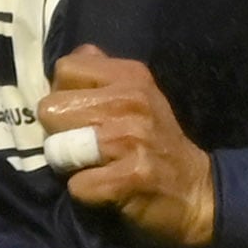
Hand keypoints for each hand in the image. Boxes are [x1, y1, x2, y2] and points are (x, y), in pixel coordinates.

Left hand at [43, 47, 216, 246]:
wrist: (196, 190)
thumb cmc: (158, 140)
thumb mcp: (139, 94)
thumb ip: (104, 73)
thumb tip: (76, 54)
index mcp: (131, 76)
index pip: (65, 69)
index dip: (63, 95)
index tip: (78, 114)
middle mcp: (130, 102)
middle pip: (51, 110)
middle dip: (59, 132)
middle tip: (82, 145)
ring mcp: (129, 140)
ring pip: (58, 149)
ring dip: (69, 164)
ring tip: (95, 166)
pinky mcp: (128, 178)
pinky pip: (76, 186)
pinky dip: (86, 193)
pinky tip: (107, 188)